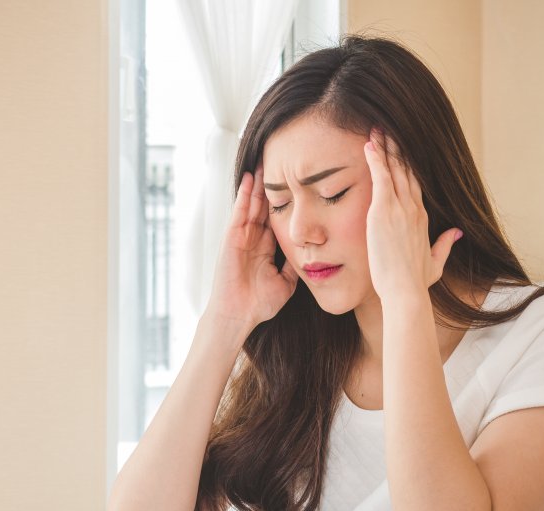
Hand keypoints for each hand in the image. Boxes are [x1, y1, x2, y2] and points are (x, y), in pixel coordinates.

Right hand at [205, 163, 298, 329]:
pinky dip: (245, 194)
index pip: (278, 217)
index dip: (288, 200)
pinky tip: (250, 178)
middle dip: (273, 185)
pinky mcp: (231, 237)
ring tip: (266, 161)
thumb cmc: (259, 304)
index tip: (298, 183)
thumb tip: (313, 254)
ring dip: (259, 183)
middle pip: (266, 205)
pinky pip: (239, 211)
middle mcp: (253, 238)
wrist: (239, 316)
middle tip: (283, 162)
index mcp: (266, 247)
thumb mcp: (287, 282)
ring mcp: (241, 236)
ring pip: (253, 203)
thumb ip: (296, 266)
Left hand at [362, 129, 462, 300]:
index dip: (408, 164)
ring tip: (378, 129)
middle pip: (406, 170)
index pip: (414, 183)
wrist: (406, 291)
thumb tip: (458, 233)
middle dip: (397, 149)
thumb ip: (446, 244)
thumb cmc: (416, 282)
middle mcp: (413, 208)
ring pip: (394, 169)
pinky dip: (375, 160)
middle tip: (389, 128)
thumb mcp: (436, 262)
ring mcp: (400, 208)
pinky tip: (369, 145)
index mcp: (422, 218)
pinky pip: (381, 178)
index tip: (401, 149)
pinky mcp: (384, 212)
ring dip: (386, 148)